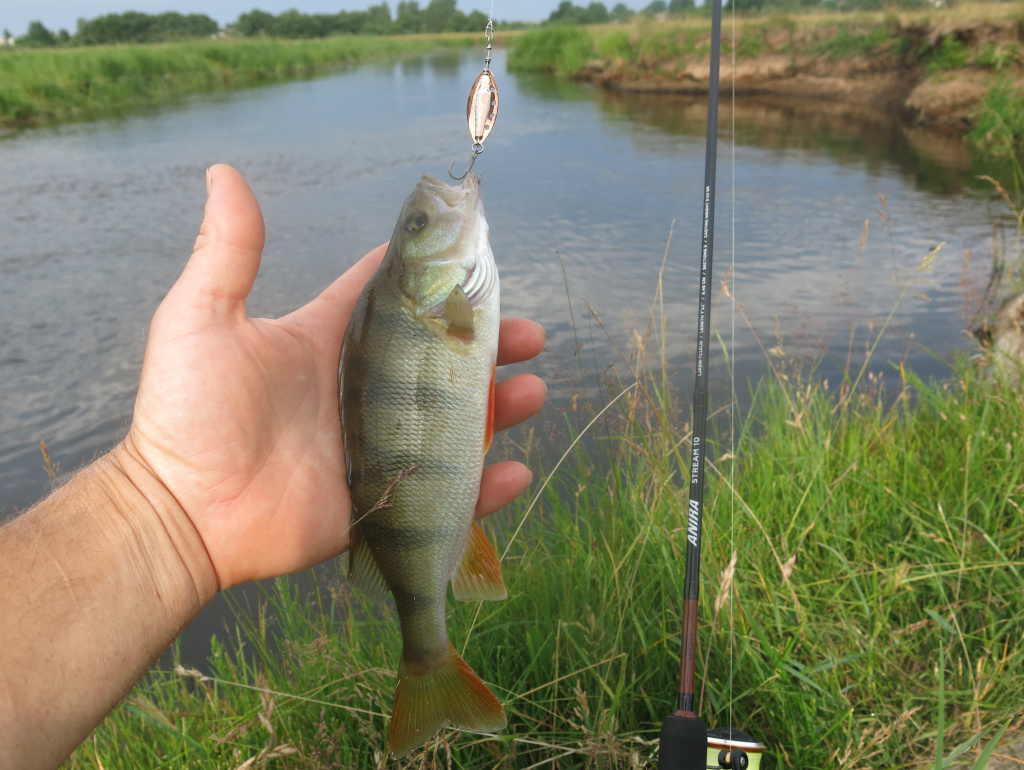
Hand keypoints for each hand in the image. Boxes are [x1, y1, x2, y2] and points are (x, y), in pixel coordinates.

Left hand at [121, 164, 545, 590]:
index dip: (431, 278)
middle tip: (526, 336)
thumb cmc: (190, 412)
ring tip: (533, 392)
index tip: (475, 257)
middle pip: (440, 358)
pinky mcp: (385, 497)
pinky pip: (448, 491)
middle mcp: (362, 390)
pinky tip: (515, 469)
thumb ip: (229, 250)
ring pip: (457, 421)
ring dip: (502, 406)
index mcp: (329, 342)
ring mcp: (379, 446)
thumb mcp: (203, 318)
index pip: (390, 299)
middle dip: (488, 343)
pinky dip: (487, 485)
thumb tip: (223, 171)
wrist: (184, 512)